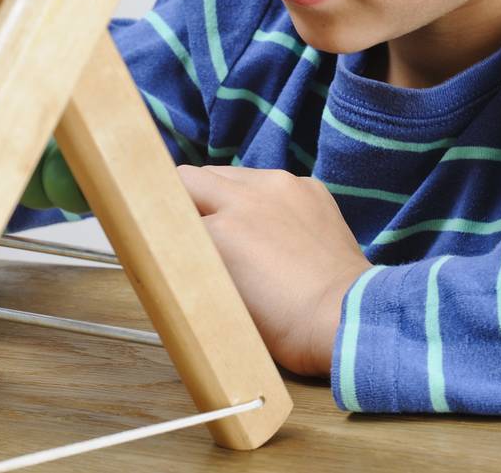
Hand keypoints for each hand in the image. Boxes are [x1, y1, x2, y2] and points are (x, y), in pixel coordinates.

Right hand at [176, 165, 370, 377]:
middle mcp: (246, 197)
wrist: (345, 319)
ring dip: (223, 196)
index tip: (155, 233)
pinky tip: (273, 229)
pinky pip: (269, 181)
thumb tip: (175, 250)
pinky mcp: (309, 186)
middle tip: (188, 228)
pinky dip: (262, 198)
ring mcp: (282, 185)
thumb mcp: (221, 301)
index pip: (166, 210)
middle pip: (191, 177)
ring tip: (235, 229)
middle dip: (184, 200)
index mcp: (218, 230)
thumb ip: (195, 266)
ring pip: (230, 175)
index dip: (159, 224)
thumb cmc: (282, 326)